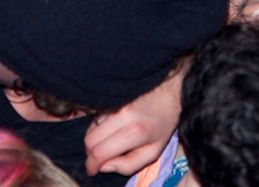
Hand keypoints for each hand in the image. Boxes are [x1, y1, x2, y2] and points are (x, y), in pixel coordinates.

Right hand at [84, 60, 185, 175]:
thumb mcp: (154, 151)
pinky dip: (98, 127)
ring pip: (91, 127)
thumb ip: (129, 165)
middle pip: (90, 140)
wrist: (168, 89)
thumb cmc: (163, 122)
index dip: (92, 165)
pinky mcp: (111, 96)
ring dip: (95, 139)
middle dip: (91, 153)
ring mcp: (115, 103)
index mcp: (135, 132)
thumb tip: (105, 167)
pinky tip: (110, 128)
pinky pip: (95, 116)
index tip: (92, 170)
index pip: (100, 152)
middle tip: (98, 158)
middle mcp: (122, 115)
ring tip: (108, 141)